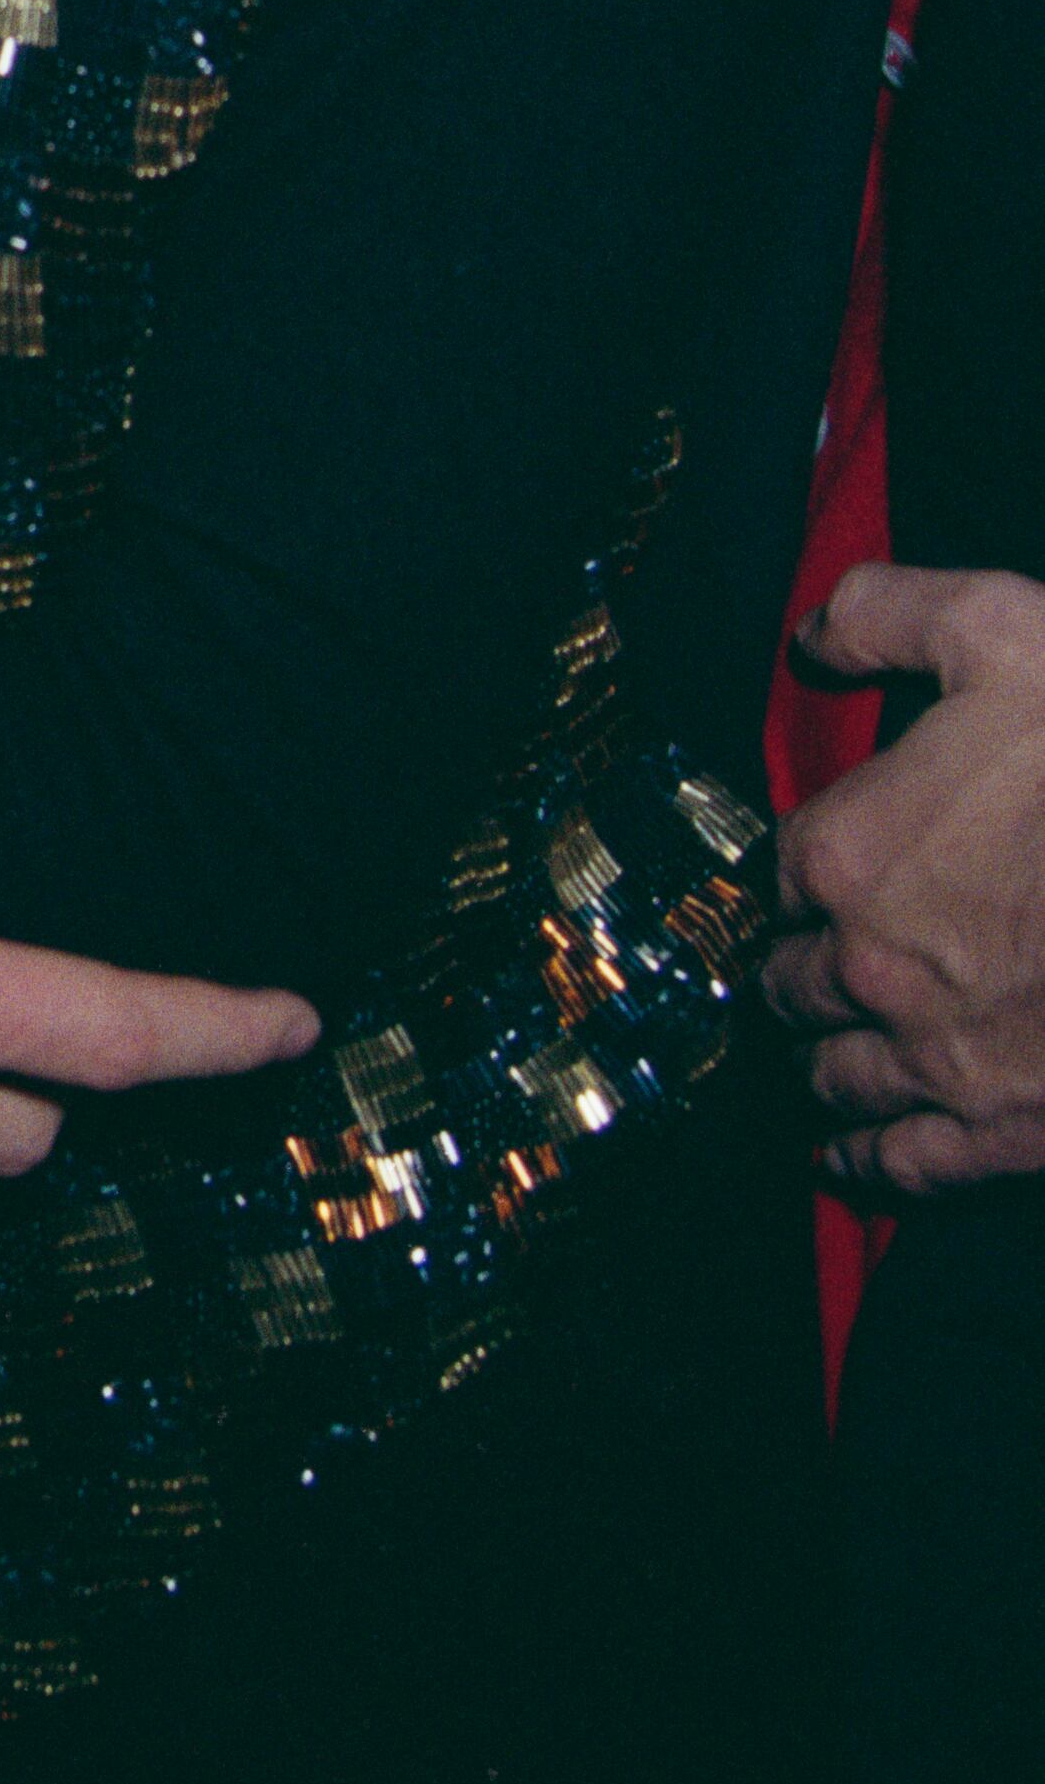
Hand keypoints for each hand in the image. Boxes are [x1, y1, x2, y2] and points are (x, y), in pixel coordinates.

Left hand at [767, 563, 1044, 1187]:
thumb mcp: (1003, 628)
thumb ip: (885, 615)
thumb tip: (814, 636)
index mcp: (848, 850)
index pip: (780, 869)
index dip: (809, 863)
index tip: (830, 864)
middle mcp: (868, 968)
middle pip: (792, 979)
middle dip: (806, 964)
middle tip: (823, 958)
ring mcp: (933, 1062)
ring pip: (829, 1075)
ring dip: (823, 1057)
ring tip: (824, 1051)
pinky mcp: (1001, 1135)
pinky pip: (899, 1168)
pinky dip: (866, 1164)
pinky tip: (850, 1157)